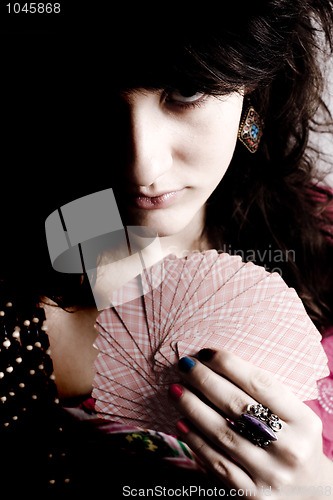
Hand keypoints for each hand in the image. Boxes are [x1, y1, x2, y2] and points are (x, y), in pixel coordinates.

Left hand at [168, 349, 332, 498]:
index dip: (229, 365)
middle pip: (237, 406)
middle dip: (205, 381)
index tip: (206, 353)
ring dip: (193, 408)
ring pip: (222, 433)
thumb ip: (265, 395)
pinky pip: (217, 463)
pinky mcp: (253, 495)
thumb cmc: (296, 444)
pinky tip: (181, 423)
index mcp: (304, 421)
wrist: (314, 495)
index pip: (261, 384)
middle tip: (185, 366)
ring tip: (176, 390)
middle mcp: (290, 448)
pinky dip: (196, 441)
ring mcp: (271, 474)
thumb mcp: (295, 418)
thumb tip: (217, 367)